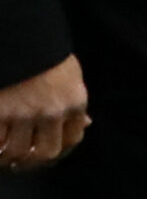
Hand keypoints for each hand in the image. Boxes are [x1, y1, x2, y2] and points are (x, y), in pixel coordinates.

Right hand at [0, 56, 87, 171]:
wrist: (20, 35)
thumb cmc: (46, 54)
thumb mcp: (70, 74)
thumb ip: (75, 101)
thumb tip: (86, 123)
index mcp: (74, 101)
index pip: (72, 139)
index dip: (59, 151)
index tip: (46, 154)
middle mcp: (52, 111)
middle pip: (44, 153)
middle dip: (31, 162)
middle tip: (19, 163)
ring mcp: (23, 112)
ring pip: (16, 152)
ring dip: (7, 158)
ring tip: (3, 156)